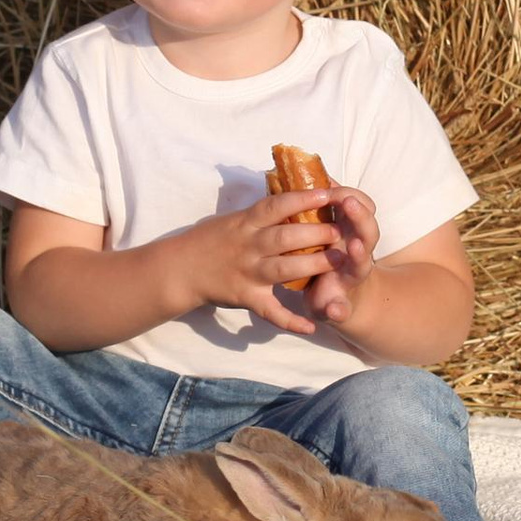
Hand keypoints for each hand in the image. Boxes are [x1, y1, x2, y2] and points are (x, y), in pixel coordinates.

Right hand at [171, 187, 364, 336]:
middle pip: (286, 237)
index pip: (277, 205)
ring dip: (313, 265)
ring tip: (338, 261)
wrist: (180, 268)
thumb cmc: (210, 239)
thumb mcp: (234, 219)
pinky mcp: (246, 297)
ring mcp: (248, 272)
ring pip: (284, 269)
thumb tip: (292, 197)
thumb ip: (262, 214)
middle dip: (315, 233)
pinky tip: (311, 326)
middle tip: (340, 231)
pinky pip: (271, 311)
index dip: (303, 199)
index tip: (327, 194)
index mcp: (246, 222)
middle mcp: (249, 245)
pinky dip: (291, 321)